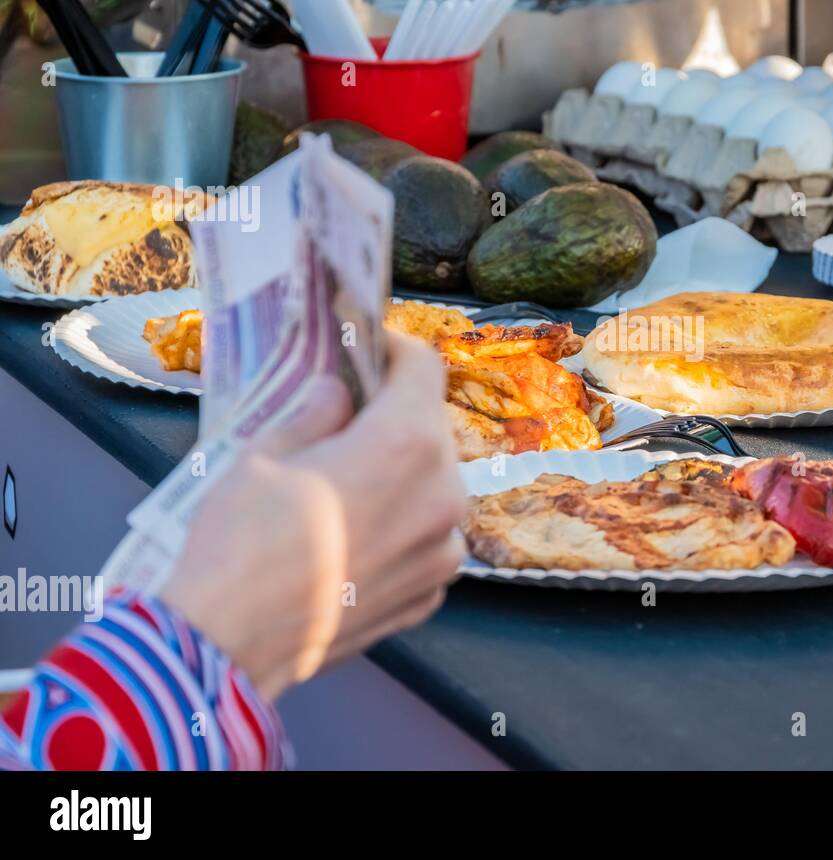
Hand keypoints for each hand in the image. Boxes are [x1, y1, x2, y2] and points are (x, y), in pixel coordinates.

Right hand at [161, 331, 466, 700]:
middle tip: (346, 422)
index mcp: (406, 444)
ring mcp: (443, 551)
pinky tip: (352, 539)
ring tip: (346, 489)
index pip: (423, 368)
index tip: (368, 350)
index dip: (393, 351)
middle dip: (394, 418)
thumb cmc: (239, 540)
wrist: (226, 644)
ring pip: (434, 490)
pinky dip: (400, 531)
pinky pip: (426, 543)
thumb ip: (316, 412)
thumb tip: (339, 391)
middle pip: (432, 430)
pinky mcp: (429, 596)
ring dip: (401, 479)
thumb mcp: (265, 452)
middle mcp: (443, 494)